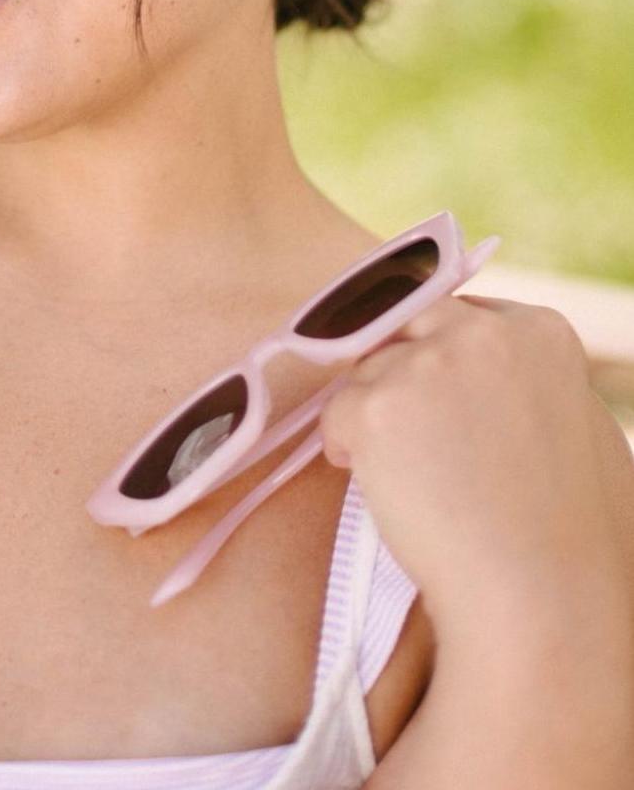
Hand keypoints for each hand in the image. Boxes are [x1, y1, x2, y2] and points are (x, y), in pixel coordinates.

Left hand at [317, 291, 626, 634]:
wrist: (541, 600)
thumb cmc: (573, 535)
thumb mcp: (579, 428)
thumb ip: (532, 381)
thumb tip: (499, 374)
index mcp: (539, 331)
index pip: (459, 313)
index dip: (441, 355)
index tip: (443, 400)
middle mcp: (480, 333)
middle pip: (404, 326)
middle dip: (397, 369)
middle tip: (408, 432)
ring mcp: (424, 365)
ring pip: (367, 373)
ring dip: (376, 418)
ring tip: (417, 481)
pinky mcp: (375, 407)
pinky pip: (335, 416)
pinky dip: (347, 451)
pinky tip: (389, 491)